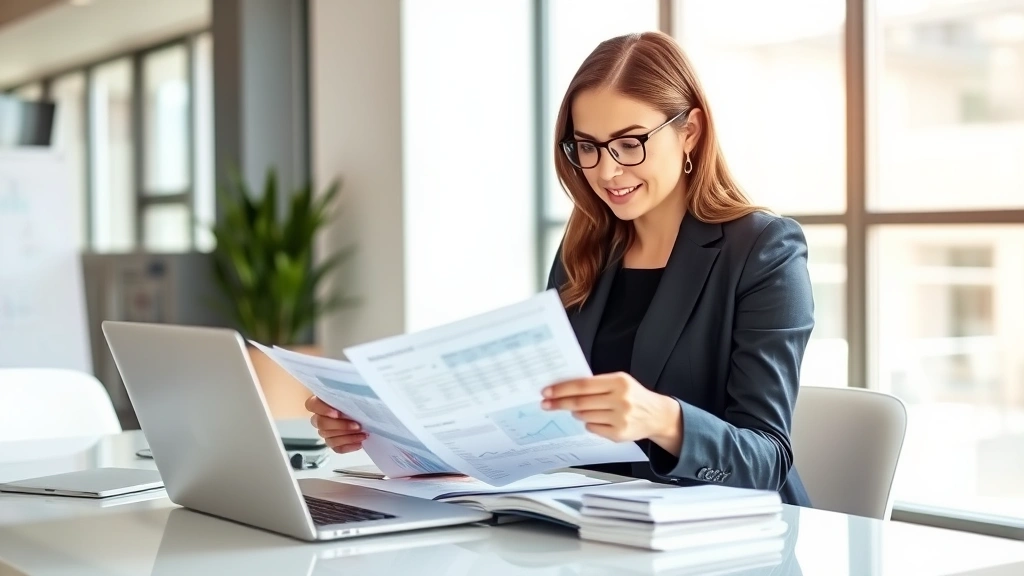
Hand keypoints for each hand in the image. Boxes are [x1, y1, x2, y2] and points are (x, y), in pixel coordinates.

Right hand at [305, 395, 367, 453]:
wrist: (363, 412)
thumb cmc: (354, 399)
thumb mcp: (351, 392)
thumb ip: (347, 394)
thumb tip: (355, 393)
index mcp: (320, 402)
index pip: (312, 405)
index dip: (323, 410)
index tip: (337, 413)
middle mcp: (319, 418)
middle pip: (322, 424)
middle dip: (341, 426)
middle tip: (357, 425)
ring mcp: (325, 432)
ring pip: (330, 438)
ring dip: (348, 437)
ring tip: (363, 433)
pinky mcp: (333, 443)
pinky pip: (337, 448)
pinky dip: (349, 446)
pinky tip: (359, 442)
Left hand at [541, 372, 681, 454]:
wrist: (657, 415)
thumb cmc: (633, 395)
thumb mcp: (619, 381)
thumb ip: (596, 384)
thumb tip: (565, 388)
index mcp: (619, 382)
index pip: (583, 385)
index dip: (562, 389)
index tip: (547, 392)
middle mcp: (620, 399)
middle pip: (581, 402)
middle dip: (560, 403)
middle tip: (546, 403)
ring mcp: (620, 418)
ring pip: (585, 416)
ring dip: (576, 413)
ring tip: (578, 409)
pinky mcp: (619, 434)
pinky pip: (592, 428)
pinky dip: (588, 423)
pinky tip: (595, 419)